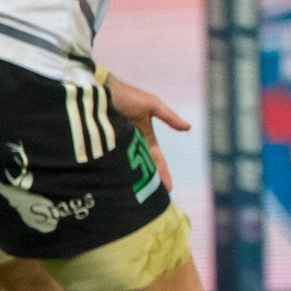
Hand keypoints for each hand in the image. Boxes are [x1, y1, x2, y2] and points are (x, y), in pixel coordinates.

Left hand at [104, 72, 189, 189]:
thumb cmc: (128, 96)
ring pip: (126, 167)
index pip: (155, 159)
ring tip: (136, 199)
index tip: (169, 190)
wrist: (101, 89)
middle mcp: (131, 143)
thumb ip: (168, 117)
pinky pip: (110, 163)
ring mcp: (117, 146)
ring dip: (132, 181)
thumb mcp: (151, 105)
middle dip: (149, 183)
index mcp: (144, 135)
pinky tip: (115, 186)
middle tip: (153, 201)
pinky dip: (115, 173)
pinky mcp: (102, 147)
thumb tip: (188, 128)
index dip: (162, 174)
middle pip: (142, 168)